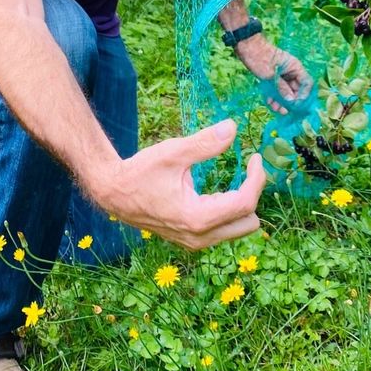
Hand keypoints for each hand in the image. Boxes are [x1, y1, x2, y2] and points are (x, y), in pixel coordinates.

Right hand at [92, 118, 265, 249]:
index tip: (254, 156)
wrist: (114, 193)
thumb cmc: (141, 171)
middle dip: (252, 193)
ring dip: (242, 204)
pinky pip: (224, 230)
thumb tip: (232, 128)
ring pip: (239, 229)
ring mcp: (195, 242)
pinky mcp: (191, 240)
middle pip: (249, 222)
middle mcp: (199, 236)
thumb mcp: (173, 152)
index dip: (256, 178)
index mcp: (197, 217)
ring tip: (235, 178)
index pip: (245, 203)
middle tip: (246, 168)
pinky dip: (229, 210)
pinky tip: (218, 190)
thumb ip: (205, 142)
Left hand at [233, 34, 312, 113]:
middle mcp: (291, 72)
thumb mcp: (270, 75)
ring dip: (282, 101)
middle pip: (296, 90)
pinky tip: (270, 103)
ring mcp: (283, 75)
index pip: (307, 83)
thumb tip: (292, 101)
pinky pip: (278, 89)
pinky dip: (275, 96)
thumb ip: (282, 88)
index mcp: (295, 67)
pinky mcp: (274, 78)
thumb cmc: (259, 57)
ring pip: (286, 92)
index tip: (296, 105)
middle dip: (291, 101)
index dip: (304, 95)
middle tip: (284, 111)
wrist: (246, 46)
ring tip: (276, 109)